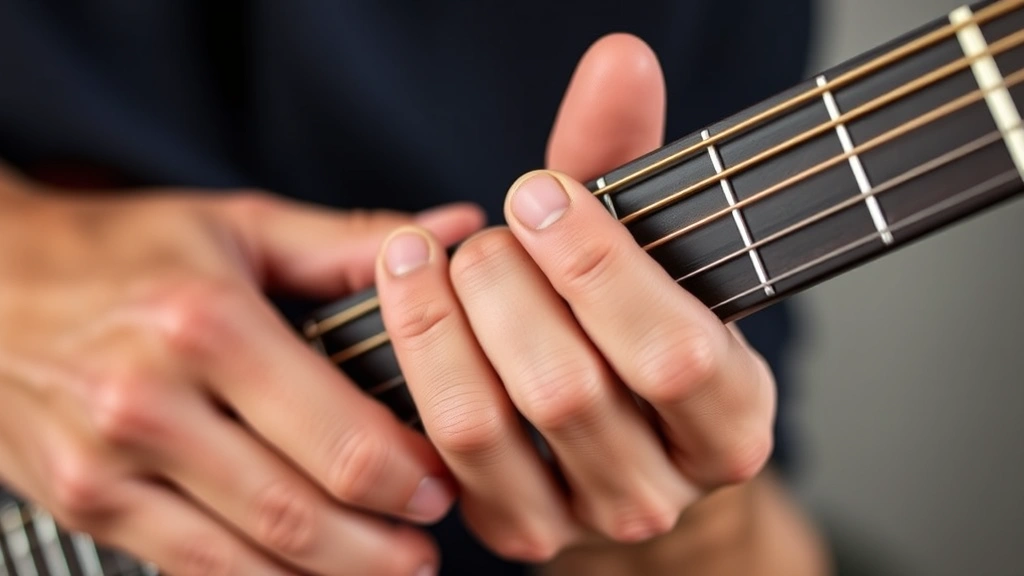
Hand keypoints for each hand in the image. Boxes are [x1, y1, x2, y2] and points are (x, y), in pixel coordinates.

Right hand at [0, 173, 483, 575]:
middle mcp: (152, 401)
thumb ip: (352, 240)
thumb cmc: (121, 249)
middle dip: (381, 547)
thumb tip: (452, 233)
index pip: (338, 437)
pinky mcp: (84, 503)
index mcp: (207, 323)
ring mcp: (109, 464)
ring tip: (385, 571)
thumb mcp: (238, 225)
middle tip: (428, 549)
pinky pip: (188, 569)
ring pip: (246, 558)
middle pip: (297, 511)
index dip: (408, 477)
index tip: (445, 482)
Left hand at [374, 34, 775, 560]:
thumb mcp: (654, 253)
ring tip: (425, 258)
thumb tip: (618, 60)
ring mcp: (577, 519)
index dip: (596, 265)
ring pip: (485, 423)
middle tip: (487, 234)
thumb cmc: (642, 333)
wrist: (632, 447)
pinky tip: (406, 300)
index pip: (673, 355)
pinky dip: (410, 362)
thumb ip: (634, 160)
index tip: (539, 195)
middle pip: (566, 388)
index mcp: (728, 419)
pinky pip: (436, 450)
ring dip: (439, 322)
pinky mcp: (509, 529)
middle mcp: (658, 488)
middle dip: (506, 287)